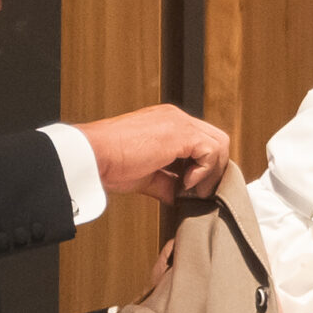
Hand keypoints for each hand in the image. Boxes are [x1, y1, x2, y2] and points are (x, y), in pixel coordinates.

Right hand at [72, 105, 230, 204]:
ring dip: (211, 172)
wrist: (94, 157)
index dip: (202, 167)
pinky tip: (185, 183)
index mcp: (165, 124)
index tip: (191, 189)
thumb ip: (166, 181)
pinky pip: (211, 151)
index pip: (199, 142)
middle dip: (213, 169)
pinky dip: (204, 171)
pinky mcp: (181, 132)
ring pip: (218, 143)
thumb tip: (180, 194)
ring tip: (193, 189)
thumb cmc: (108, 164)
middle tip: (200, 192)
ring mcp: (179, 122)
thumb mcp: (145, 175)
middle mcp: (175, 118)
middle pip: (215, 139)